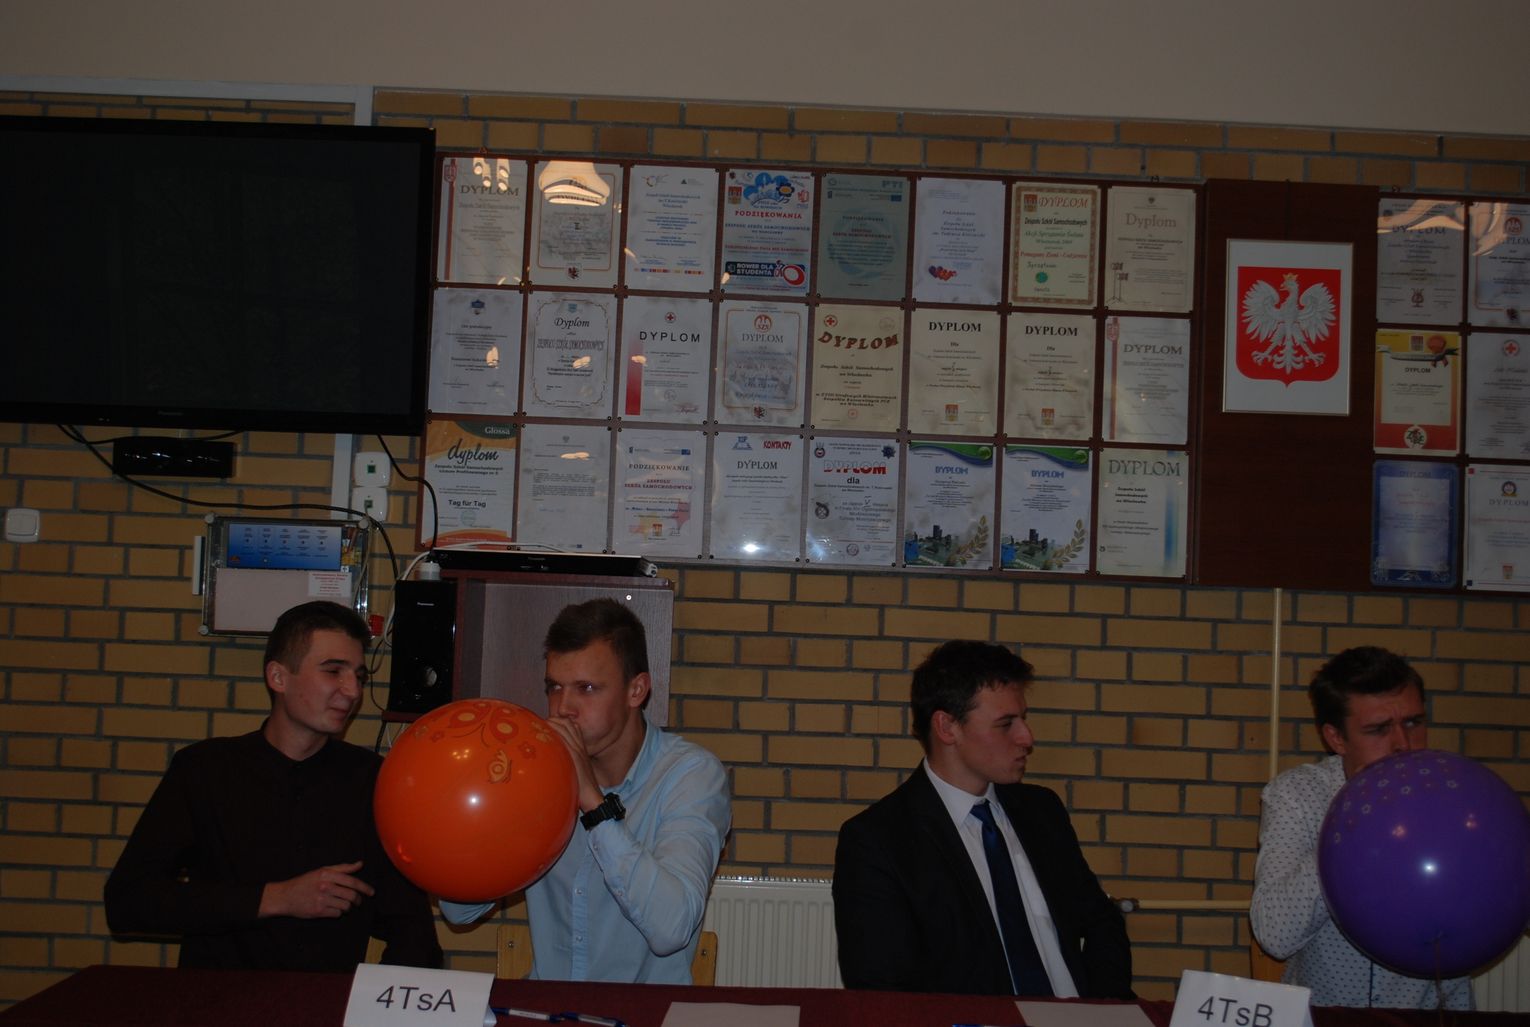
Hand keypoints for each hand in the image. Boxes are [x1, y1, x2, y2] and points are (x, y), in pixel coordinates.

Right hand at [259, 860, 374, 918]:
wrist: (285, 896)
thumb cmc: (304, 882)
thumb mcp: (322, 870)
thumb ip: (342, 867)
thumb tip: (360, 864)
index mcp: (327, 874)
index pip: (352, 881)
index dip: (365, 888)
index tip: (371, 892)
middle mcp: (325, 886)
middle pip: (351, 895)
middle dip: (358, 900)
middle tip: (358, 902)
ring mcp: (321, 899)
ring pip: (345, 906)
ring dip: (348, 907)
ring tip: (345, 905)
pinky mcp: (318, 911)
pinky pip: (337, 913)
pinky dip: (339, 912)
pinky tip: (334, 909)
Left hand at [544, 716, 605, 812]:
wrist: (592, 797)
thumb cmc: (581, 787)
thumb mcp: (573, 769)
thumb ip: (564, 760)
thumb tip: (548, 759)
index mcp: (580, 747)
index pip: (571, 725)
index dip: (558, 721)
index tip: (546, 724)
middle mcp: (580, 746)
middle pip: (567, 723)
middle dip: (552, 720)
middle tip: (539, 725)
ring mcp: (577, 751)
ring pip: (565, 728)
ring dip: (551, 725)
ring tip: (539, 728)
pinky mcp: (574, 757)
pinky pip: (564, 740)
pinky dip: (554, 734)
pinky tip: (544, 736)